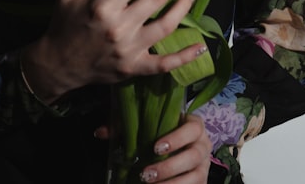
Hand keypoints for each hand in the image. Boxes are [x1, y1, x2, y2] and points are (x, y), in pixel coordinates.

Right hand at [21, 0, 202, 100]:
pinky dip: (184, 57)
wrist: (57, 65)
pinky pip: (164, 64)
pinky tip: (201, 45)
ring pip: (166, 26)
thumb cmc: (64, 22)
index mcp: (102, 5)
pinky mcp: (134, 68)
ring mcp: (129, 50)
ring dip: (183, 7)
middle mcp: (119, 27)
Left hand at [94, 115, 212, 183]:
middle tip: (145, 174)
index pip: (192, 129)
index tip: (155, 148)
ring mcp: (204, 165)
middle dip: (169, 167)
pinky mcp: (201, 181)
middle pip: (193, 156)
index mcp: (194, 126)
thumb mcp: (145, 126)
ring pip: (195, 176)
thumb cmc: (160, 132)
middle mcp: (204, 145)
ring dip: (172, 183)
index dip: (176, 138)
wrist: (177, 146)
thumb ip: (124, 126)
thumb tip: (100, 132)